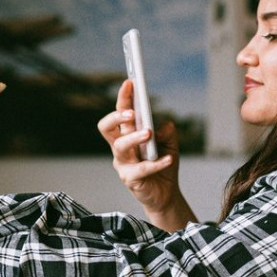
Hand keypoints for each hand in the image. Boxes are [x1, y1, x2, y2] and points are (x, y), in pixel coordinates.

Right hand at [98, 80, 194, 229]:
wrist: (165, 194)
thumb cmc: (162, 164)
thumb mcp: (170, 143)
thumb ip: (167, 131)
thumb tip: (161, 126)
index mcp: (127, 134)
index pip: (120, 113)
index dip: (123, 97)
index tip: (130, 82)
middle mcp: (120, 148)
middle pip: (107, 128)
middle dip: (116, 116)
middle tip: (131, 112)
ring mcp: (123, 164)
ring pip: (120, 147)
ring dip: (134, 137)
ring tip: (148, 133)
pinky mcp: (130, 179)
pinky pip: (140, 169)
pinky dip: (156, 162)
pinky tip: (168, 158)